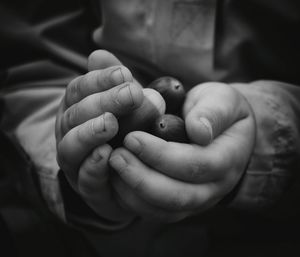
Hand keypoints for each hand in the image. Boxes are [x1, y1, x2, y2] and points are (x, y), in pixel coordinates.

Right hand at [55, 50, 144, 221]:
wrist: (130, 172)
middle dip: (102, 102)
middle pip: (76, 115)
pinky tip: (106, 154)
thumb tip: (99, 54)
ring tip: (110, 123)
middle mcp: (70, 134)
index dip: (99, 80)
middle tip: (130, 94)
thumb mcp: (125, 104)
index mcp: (77, 110)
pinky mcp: (88, 189)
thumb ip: (113, 82)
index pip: (79, 90)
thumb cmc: (127, 131)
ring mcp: (76, 163)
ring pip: (71, 147)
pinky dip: (93, 167)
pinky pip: (85, 180)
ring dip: (89, 133)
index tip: (123, 73)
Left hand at [109, 82, 255, 221]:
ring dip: (134, 192)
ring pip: (166, 210)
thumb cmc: (218, 109)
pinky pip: (157, 212)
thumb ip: (213, 112)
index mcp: (228, 158)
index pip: (196, 164)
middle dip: (142, 178)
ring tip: (113, 166)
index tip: (132, 138)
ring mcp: (199, 199)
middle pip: (179, 195)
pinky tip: (117, 179)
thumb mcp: (222, 100)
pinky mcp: (182, 204)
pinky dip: (133, 200)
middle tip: (116, 156)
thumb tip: (199, 132)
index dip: (162, 154)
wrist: (222, 128)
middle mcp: (215, 186)